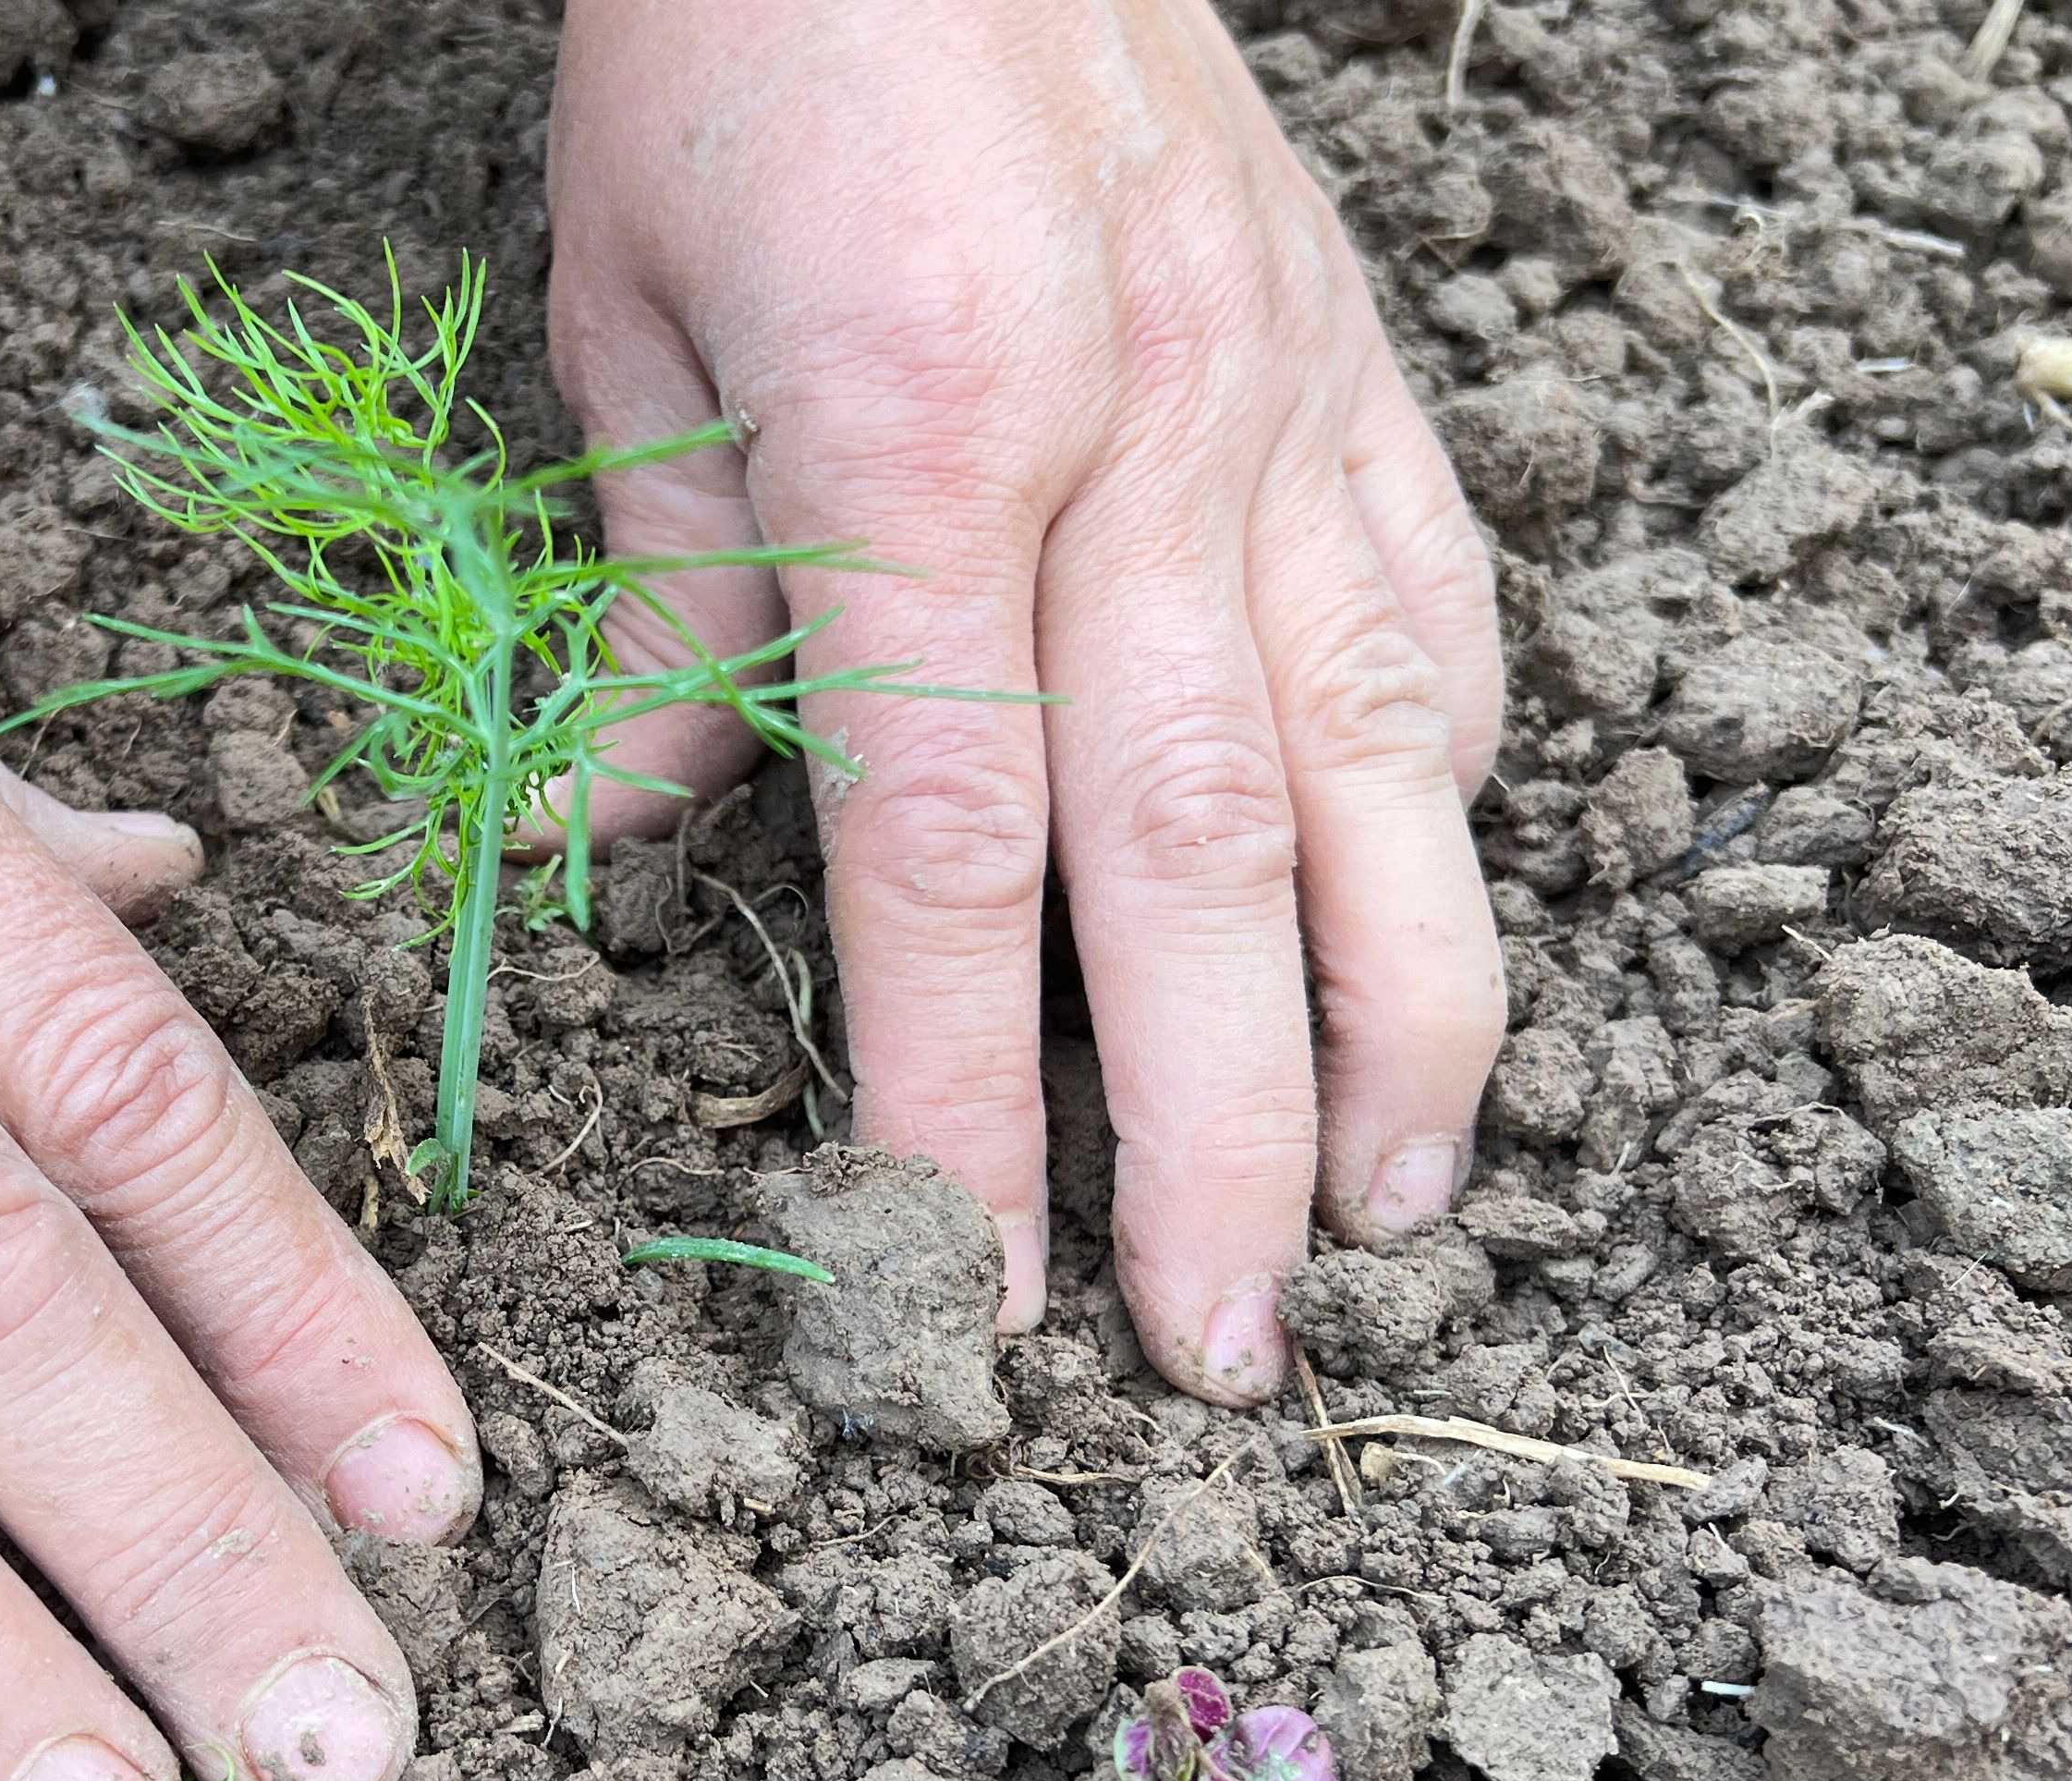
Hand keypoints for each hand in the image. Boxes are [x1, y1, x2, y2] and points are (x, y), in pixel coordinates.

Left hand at [548, 0, 1505, 1398]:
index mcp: (921, 437)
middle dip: (1223, 1138)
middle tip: (1226, 1356)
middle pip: (1205, 859)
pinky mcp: (1356, 361)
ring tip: (1391, 1215)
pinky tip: (1430, 934)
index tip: (980, 1290)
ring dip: (1405, 1017)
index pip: (957, 849)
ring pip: (1387, 765)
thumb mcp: (626, 317)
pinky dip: (1445, 797)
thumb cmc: (738, 38)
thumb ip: (665, 606)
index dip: (977, 1101)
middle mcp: (1140, 438)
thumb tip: (627, 846)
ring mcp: (1281, 401)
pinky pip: (1437, 611)